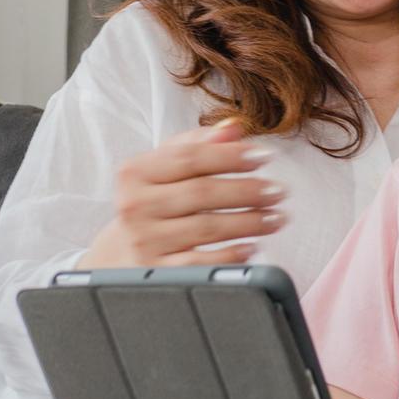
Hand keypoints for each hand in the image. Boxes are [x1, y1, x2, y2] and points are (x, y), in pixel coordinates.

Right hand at [79, 122, 284, 268]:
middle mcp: (135, 206)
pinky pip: (202, 263)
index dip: (231, 155)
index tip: (264, 156)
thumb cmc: (151, 203)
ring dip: (249, 222)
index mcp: (135, 172)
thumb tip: (234, 127)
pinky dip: (231, 254)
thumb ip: (198, 144)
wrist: (119, 252)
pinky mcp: (157, 271)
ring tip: (276, 217)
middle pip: (202, 192)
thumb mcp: (165, 168)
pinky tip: (252, 246)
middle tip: (278, 191)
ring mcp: (145, 241)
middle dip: (247, 191)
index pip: (190, 157)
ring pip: (207, 227)